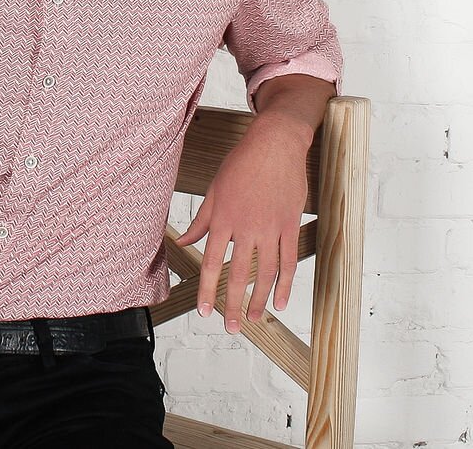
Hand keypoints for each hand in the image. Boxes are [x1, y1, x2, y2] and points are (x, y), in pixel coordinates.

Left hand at [175, 121, 312, 333]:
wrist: (275, 143)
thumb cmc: (241, 163)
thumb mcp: (214, 189)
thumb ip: (200, 220)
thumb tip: (183, 242)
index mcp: (223, 218)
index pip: (212, 262)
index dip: (207, 290)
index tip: (204, 312)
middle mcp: (246, 227)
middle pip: (238, 274)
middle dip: (233, 304)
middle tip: (232, 328)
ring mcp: (270, 227)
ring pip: (265, 272)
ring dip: (260, 299)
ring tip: (255, 319)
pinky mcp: (290, 224)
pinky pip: (288, 259)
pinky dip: (285, 283)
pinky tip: (281, 301)